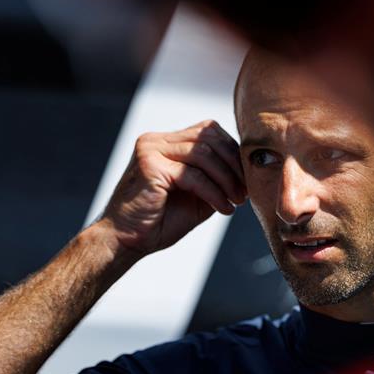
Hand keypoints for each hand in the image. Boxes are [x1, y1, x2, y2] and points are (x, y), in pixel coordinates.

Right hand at [97, 120, 245, 256]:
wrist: (127, 242)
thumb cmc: (159, 221)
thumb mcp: (197, 196)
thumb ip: (215, 178)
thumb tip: (246, 170)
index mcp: (166, 142)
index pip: (208, 130)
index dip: (232, 152)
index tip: (245, 181)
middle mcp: (156, 140)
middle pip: (209, 135)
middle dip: (233, 163)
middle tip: (245, 191)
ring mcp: (151, 149)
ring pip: (204, 153)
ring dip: (227, 180)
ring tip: (236, 201)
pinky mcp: (150, 165)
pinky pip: (194, 175)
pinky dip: (214, 193)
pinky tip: (223, 209)